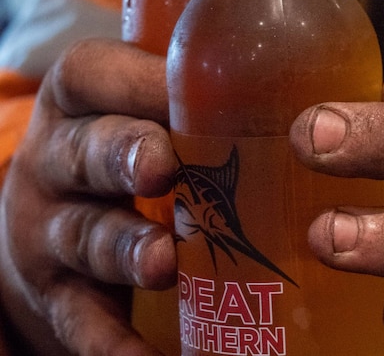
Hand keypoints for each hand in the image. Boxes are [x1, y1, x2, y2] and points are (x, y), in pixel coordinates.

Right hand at [0, 39, 177, 355]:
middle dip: (125, 157)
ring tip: (165, 262)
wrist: (50, 229)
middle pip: (85, 153)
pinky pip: (82, 320)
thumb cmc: (125, 153)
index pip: (94, 75)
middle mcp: (57, 162)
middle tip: (164, 168)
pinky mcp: (56, 296)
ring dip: (126, 249)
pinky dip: (114, 342)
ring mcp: (50, 231)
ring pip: (85, 236)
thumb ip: (198, 101)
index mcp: (82, 103)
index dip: (138, 83)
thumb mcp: (141, 113)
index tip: (193, 92)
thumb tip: (311, 93)